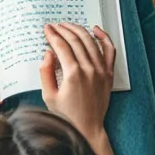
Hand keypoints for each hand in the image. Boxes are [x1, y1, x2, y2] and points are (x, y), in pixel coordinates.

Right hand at [39, 23, 113, 139]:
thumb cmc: (67, 116)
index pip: (61, 46)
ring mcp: (101, 71)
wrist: (87, 129)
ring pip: (90, 42)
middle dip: (63, 30)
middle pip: (75, 40)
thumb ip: (46, 72)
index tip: (47, 29)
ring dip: (78, 30)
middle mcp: (88, 69)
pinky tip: (95, 30)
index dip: (53, 35)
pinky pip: (109, 50)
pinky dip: (103, 38)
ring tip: (68, 26)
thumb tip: (48, 53)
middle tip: (55, 26)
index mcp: (72, 74)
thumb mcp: (48, 96)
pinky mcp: (108, 74)